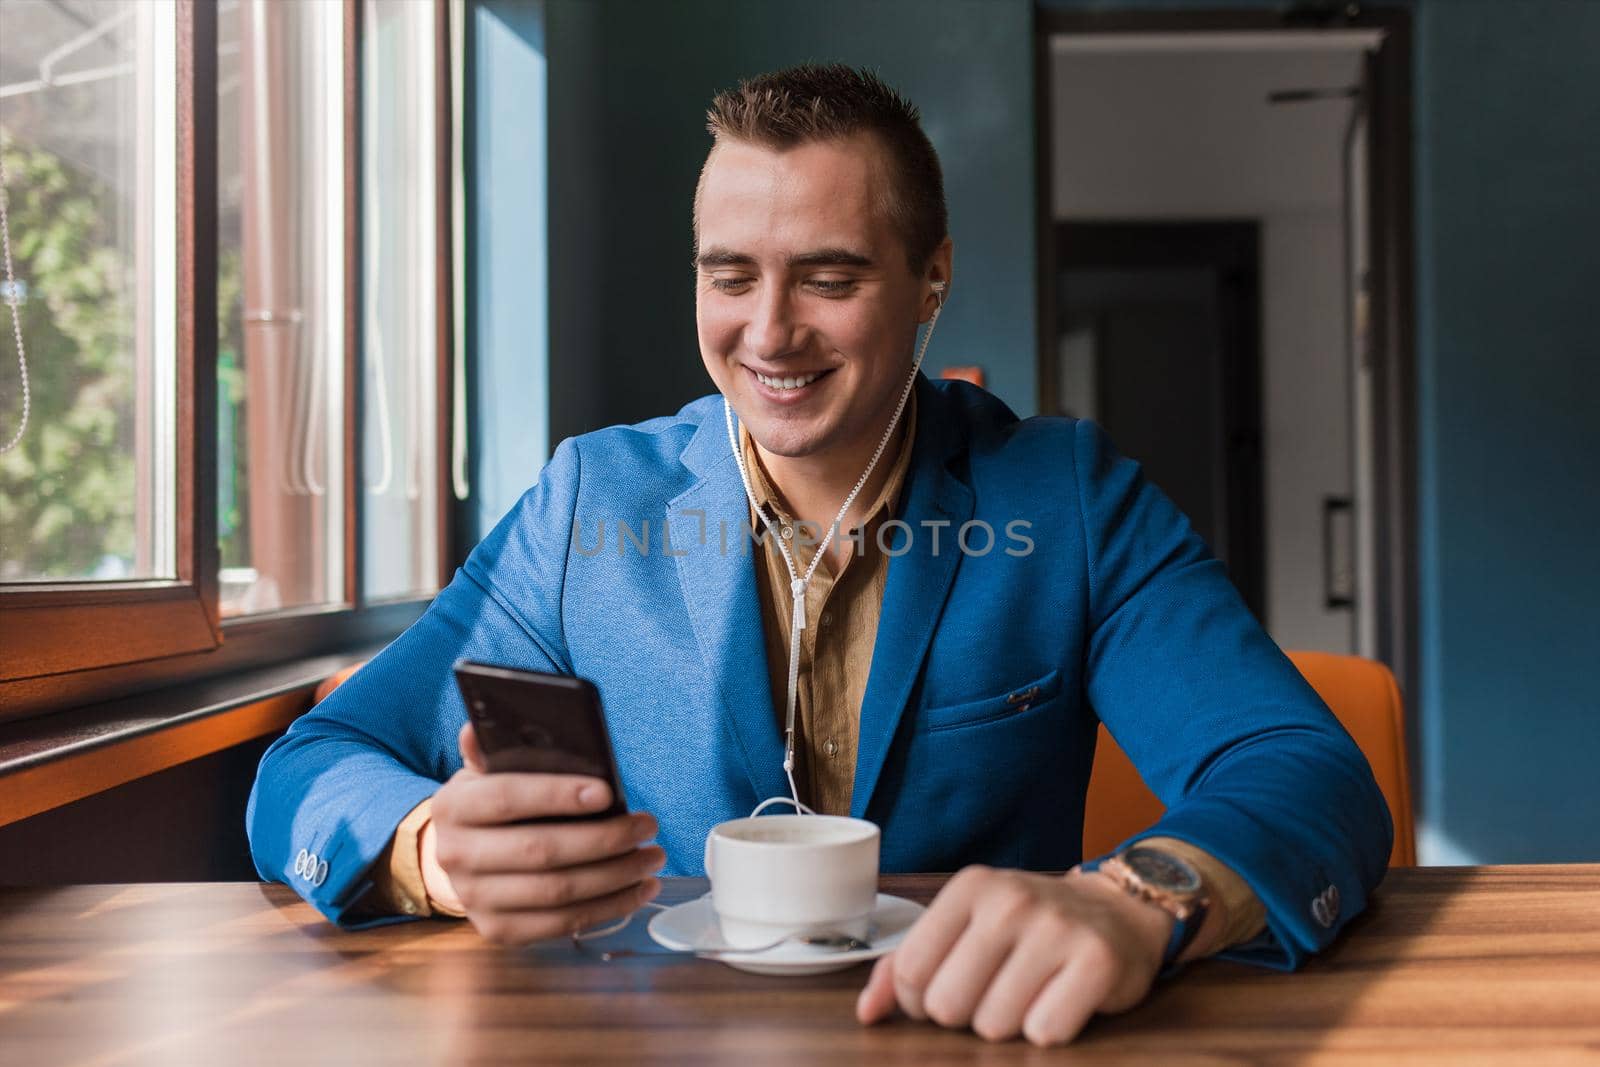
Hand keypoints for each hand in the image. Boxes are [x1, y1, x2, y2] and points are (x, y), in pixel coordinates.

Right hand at [424, 722, 664, 943]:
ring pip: (557, 892)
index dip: (557, 794)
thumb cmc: (491, 802)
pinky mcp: (499, 930)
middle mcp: (455, 856)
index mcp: (453, 806)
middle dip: (604, 839)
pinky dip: (608, 908)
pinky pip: (562, 924)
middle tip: (647, 826)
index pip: (506, 798)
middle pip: (539, 851)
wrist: (462, 854)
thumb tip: (483, 723)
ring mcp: (475, 899)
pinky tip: (638, 888)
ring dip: (615, 876)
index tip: (607, 791)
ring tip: (652, 856)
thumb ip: (494, 748)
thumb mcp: (487, 769)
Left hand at [856, 865, 1173, 1046]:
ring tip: (1028, 993)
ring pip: (994, 1025)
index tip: (946, 990)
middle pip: (947, 1005)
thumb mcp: (965, 926)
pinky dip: (1049, 1029)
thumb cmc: (1028, 927)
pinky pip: (1045, 1032)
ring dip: (1008, 1025)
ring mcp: (1056, 930)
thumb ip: (906, 964)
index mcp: (970, 887)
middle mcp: (1010, 902)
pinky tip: (1058, 1000)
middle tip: (993, 992)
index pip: (910, 971)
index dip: (919, 1001)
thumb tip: (867, 1013)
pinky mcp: (1097, 963)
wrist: (1117, 910)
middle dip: (965, 1015)